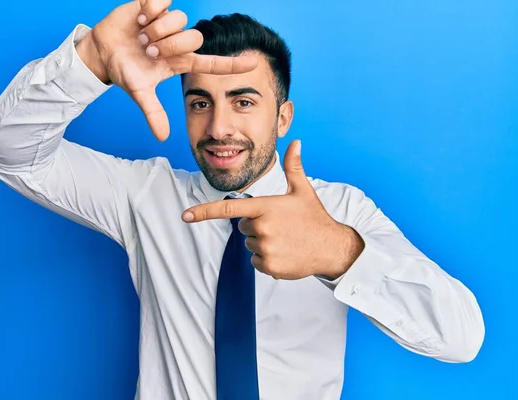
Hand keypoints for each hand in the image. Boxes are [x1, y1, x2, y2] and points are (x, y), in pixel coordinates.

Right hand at [76, 0, 257, 140]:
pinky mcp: (156, 4)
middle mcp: (179, 41)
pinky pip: (164, 1)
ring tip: (141, 35)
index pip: (212, 63)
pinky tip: (139, 19)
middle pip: (194, 38)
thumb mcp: (139, 92)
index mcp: (180, 61)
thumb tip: (162, 137)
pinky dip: (150, 10)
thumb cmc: (125, 71)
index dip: (232, 64)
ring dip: (157, 29)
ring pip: (179, 19)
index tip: (254, 64)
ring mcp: (168, 22)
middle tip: (149, 50)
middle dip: (169, 45)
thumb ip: (153, 113)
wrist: (103, 51)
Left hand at [181, 141, 364, 279]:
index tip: (184, 216)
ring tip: (285, 240)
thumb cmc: (314, 217)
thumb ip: (294, 166)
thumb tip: (296, 143)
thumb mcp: (303, 190)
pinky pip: (256, 262)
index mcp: (265, 207)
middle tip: (280, 226)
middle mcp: (262, 228)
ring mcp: (265, 248)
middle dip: (257, 226)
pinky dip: (268, 259)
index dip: (203, 212)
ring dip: (262, 243)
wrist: (332, 247)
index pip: (227, 209)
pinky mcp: (270, 266)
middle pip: (243, 227)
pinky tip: (285, 253)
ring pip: (250, 245)